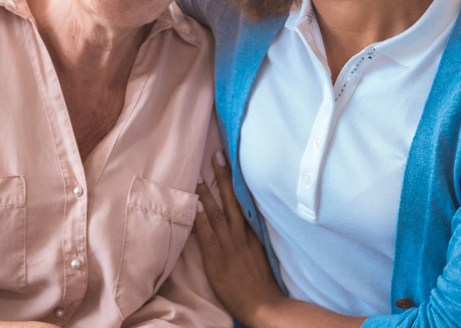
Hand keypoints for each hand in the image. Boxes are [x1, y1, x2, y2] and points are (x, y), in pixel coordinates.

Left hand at [194, 152, 286, 326]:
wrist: (265, 305)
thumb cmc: (262, 284)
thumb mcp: (262, 255)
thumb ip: (252, 239)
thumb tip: (246, 223)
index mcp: (252, 234)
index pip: (244, 202)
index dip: (236, 183)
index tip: (231, 163)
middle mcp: (241, 236)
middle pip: (232, 201)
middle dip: (223, 177)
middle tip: (216, 155)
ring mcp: (230, 247)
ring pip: (218, 214)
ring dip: (207, 193)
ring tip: (198, 174)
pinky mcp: (218, 259)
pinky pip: (208, 235)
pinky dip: (202, 219)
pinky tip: (196, 204)